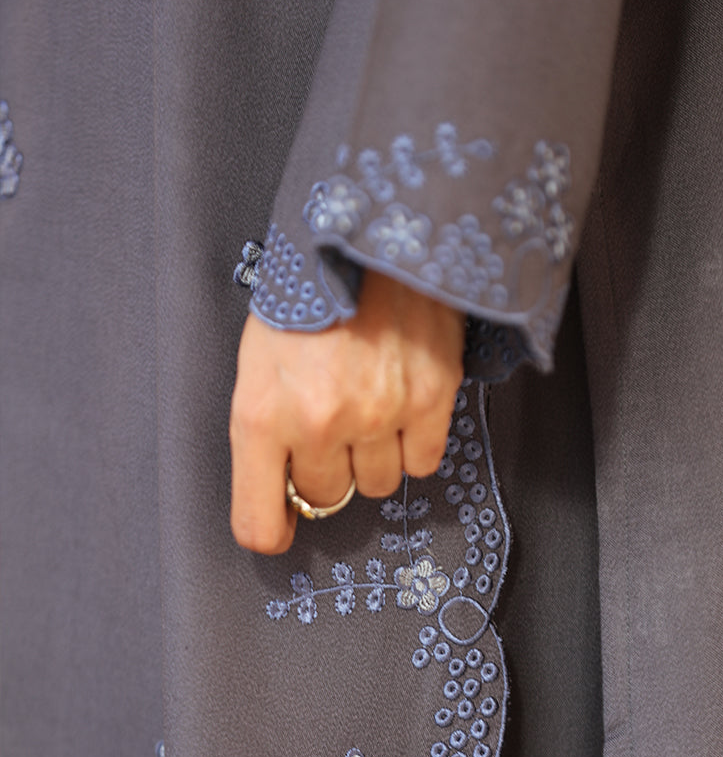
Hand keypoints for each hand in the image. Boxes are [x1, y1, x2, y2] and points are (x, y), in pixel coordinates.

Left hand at [229, 270, 463, 553]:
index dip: (272, 530)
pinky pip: (423, 460)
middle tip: (331, 424)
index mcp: (262, 414)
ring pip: (379, 484)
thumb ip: (266, 429)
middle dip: (327, 468)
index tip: (280, 527)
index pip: (260, 521)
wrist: (367, 226)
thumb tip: (282, 495)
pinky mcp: (430, 397)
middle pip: (327, 497)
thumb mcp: (258, 358)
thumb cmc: (307, 290)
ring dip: (374, 455)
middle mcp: (319, 422)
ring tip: (370, 403)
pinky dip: (415, 441)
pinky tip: (404, 401)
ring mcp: (378, 413)